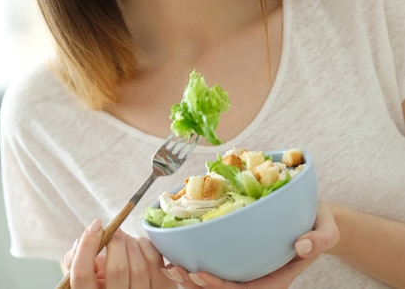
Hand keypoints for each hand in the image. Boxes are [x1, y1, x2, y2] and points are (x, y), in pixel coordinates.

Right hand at [63, 219, 176, 287]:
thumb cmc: (105, 282)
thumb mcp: (88, 276)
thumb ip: (79, 258)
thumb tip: (89, 234)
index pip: (82, 274)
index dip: (87, 245)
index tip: (96, 225)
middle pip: (117, 268)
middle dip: (117, 241)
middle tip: (116, 232)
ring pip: (139, 266)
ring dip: (133, 243)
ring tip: (127, 240)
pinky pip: (156, 263)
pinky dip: (148, 247)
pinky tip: (141, 247)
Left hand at [162, 201, 339, 287]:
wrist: (317, 216)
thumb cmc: (321, 224)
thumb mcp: (328, 230)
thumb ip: (319, 240)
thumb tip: (300, 246)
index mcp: (276, 278)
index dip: (219, 287)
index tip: (198, 274)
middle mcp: (258, 274)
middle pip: (224, 288)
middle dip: (197, 284)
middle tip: (174, 269)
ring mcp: (249, 265)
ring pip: (217, 277)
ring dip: (191, 274)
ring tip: (168, 263)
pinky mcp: (242, 252)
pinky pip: (219, 259)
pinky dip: (198, 256)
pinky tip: (180, 248)